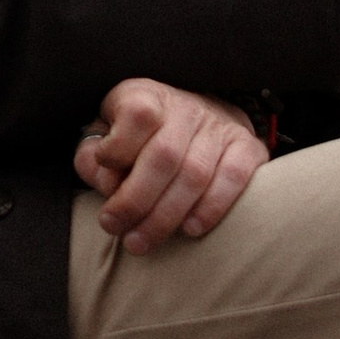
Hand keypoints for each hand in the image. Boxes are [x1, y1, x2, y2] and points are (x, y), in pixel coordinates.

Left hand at [76, 79, 268, 253]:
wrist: (197, 114)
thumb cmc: (140, 136)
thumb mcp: (105, 135)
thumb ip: (93, 159)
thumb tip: (107, 182)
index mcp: (146, 96)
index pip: (137, 115)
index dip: (118, 147)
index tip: (105, 165)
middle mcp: (185, 108)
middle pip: (164, 156)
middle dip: (136, 201)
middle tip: (117, 229)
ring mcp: (219, 126)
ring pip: (195, 174)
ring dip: (166, 216)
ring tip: (141, 242)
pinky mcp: (246, 146)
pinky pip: (234, 178)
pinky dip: (212, 208)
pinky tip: (190, 229)